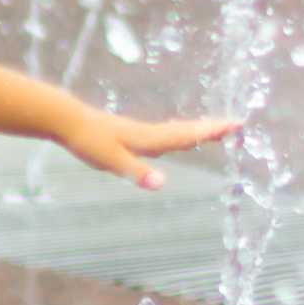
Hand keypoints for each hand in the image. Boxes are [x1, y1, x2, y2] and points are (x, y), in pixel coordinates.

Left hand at [58, 106, 237, 190]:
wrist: (67, 120)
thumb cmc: (88, 140)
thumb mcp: (112, 161)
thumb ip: (137, 173)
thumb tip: (162, 184)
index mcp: (147, 139)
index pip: (185, 136)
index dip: (210, 133)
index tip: (235, 125)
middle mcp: (147, 133)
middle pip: (185, 131)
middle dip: (211, 129)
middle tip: (236, 124)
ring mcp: (139, 133)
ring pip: (175, 131)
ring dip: (197, 130)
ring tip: (215, 130)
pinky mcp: (130, 134)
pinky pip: (162, 134)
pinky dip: (177, 134)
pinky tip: (174, 138)